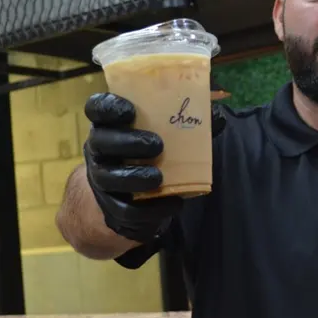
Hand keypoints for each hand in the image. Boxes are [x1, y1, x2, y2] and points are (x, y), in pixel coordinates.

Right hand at [83, 92, 225, 242]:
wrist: (129, 197)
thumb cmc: (149, 154)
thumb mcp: (162, 134)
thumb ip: (189, 122)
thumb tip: (220, 115)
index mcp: (109, 125)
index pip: (97, 108)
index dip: (109, 107)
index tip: (129, 110)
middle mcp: (98, 150)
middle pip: (101, 141)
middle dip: (127, 142)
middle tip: (157, 145)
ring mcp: (101, 179)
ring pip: (109, 178)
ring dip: (134, 177)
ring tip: (158, 177)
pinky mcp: (111, 207)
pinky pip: (126, 210)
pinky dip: (152, 209)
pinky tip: (174, 203)